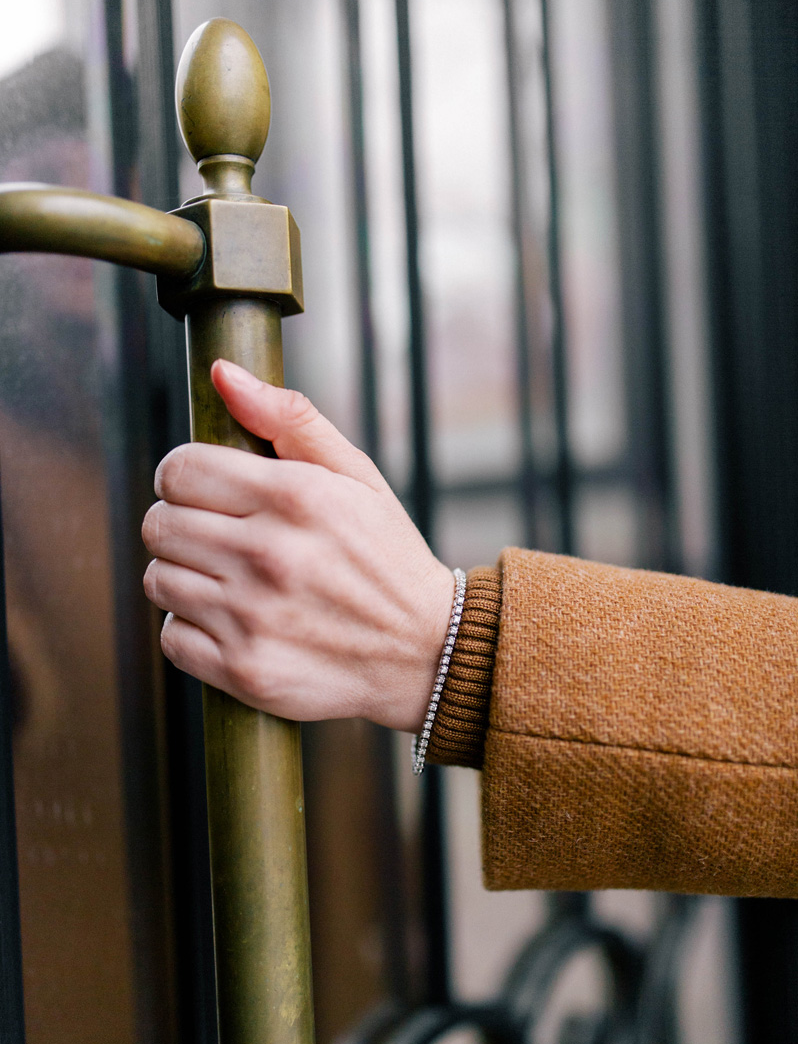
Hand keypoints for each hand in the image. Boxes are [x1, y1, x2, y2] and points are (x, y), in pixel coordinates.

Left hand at [142, 359, 454, 730]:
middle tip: (219, 538)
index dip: (183, 477)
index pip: (178, 470)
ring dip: (185, 578)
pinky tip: (232, 623)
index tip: (205, 493)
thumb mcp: (357, 477)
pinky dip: (193, 631)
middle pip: (159, 524)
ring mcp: (253, 616)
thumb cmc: (386, 559)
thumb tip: (223, 374)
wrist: (426, 653)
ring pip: (159, 580)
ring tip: (229, 582)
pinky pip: (172, 638)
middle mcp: (269, 554)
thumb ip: (290, 420)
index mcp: (295, 497)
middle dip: (181, 526)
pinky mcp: (245, 669)